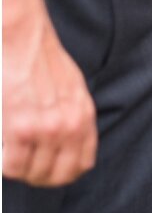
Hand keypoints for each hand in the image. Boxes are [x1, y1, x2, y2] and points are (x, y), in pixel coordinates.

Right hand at [2, 0, 96, 186]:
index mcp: (83, 116)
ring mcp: (45, 129)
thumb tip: (63, 139)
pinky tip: (1, 150)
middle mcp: (69, 125)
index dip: (61, 173)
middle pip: (56, 176)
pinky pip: (12, 165)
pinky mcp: (19, 128)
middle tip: (21, 165)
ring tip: (9, 153)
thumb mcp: (70, 88)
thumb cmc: (40, 59)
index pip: (81, 165)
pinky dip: (4, 165)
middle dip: (37, 176)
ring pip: (32, 173)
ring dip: (18, 168)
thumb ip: (71, 115)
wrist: (21, 37)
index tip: (45, 170)